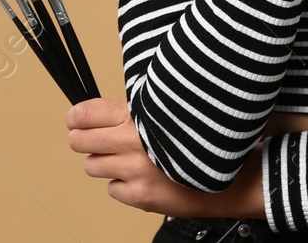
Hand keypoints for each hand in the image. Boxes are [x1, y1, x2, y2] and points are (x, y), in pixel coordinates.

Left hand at [67, 98, 261, 217]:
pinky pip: (112, 189)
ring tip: (124, 157)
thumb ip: (138, 109)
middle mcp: (135, 143)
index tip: (75, 118)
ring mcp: (136, 172)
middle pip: (81, 141)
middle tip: (88, 137)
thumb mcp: (171, 110)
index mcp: (141, 116)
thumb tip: (100, 110)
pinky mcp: (141, 196)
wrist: (232, 174)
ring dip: (104, 161)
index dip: (78, 116)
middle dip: (83, 138)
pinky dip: (122, 183)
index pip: (88, 114)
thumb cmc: (203, 137)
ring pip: (92, 166)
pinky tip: (140, 176)